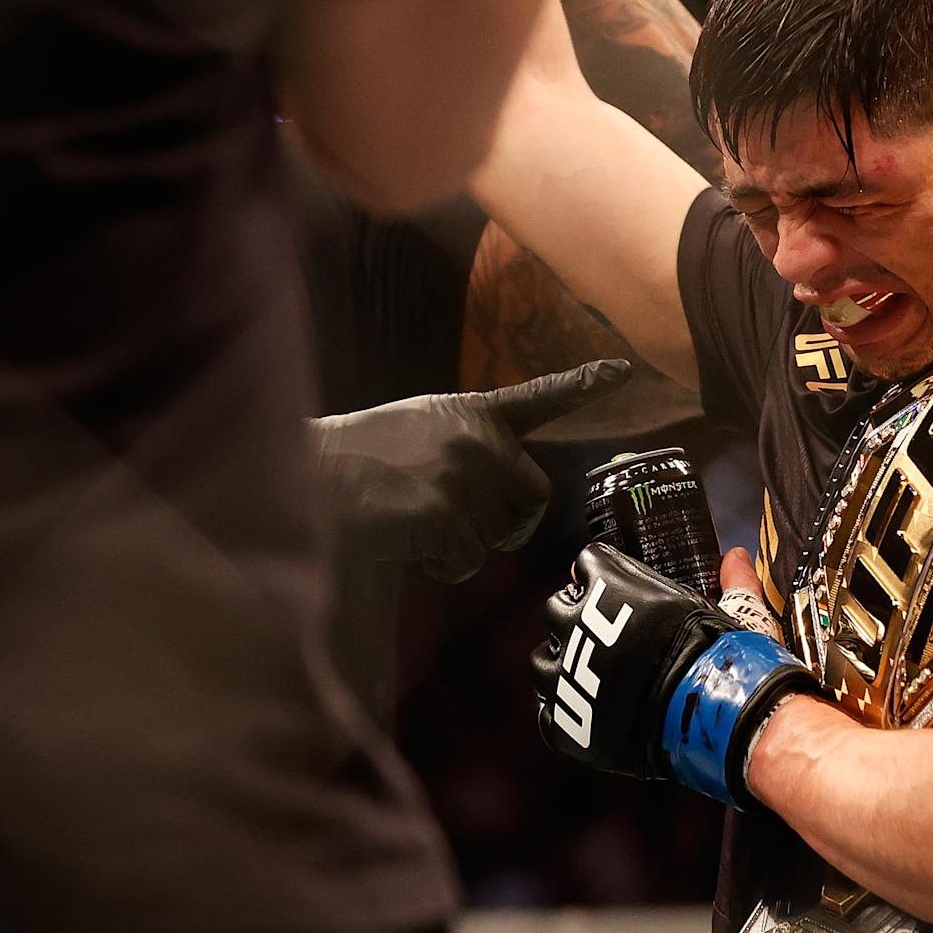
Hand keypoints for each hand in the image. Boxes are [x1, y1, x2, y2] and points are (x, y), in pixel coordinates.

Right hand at [313, 358, 628, 582]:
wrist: (308, 478)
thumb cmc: (360, 459)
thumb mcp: (422, 427)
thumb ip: (470, 445)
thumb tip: (504, 490)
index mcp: (473, 413)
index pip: (540, 397)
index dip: (585, 383)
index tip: (624, 368)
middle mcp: (480, 440)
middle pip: (533, 497)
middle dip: (509, 520)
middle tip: (460, 519)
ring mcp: (466, 476)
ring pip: (499, 535)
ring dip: (465, 542)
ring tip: (415, 516)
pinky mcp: (447, 514)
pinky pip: (468, 561)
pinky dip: (440, 564)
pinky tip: (406, 538)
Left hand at [531, 543, 815, 807]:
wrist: (707, 716)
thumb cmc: (720, 657)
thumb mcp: (732, 609)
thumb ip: (731, 582)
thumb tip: (737, 557)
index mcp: (609, 585)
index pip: (587, 564)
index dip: (602, 576)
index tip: (613, 588)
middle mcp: (576, 623)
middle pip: (557, 609)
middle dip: (577, 619)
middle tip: (605, 637)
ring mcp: (564, 674)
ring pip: (543, 662)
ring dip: (563, 665)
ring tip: (591, 679)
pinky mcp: (564, 721)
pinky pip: (546, 713)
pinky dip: (563, 713)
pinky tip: (589, 713)